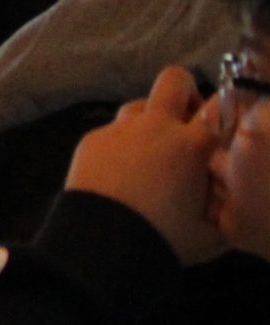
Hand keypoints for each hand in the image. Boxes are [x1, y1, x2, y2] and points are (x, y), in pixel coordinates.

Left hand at [67, 66, 225, 264]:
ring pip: (140, 104)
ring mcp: (120, 130)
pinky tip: (121, 172)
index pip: (224, 104)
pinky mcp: (91, 139)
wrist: (104, 244)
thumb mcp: (217, 229)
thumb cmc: (167, 238)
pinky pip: (113, 130)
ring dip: (150, 121)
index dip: (230, 109)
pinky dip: (122, 144)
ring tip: (152, 154)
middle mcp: (157, 126)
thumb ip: (230, 202)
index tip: (228, 125)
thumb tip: (232, 186)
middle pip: (175, 79)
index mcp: (194, 144)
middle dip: (186, 93)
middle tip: (187, 124)